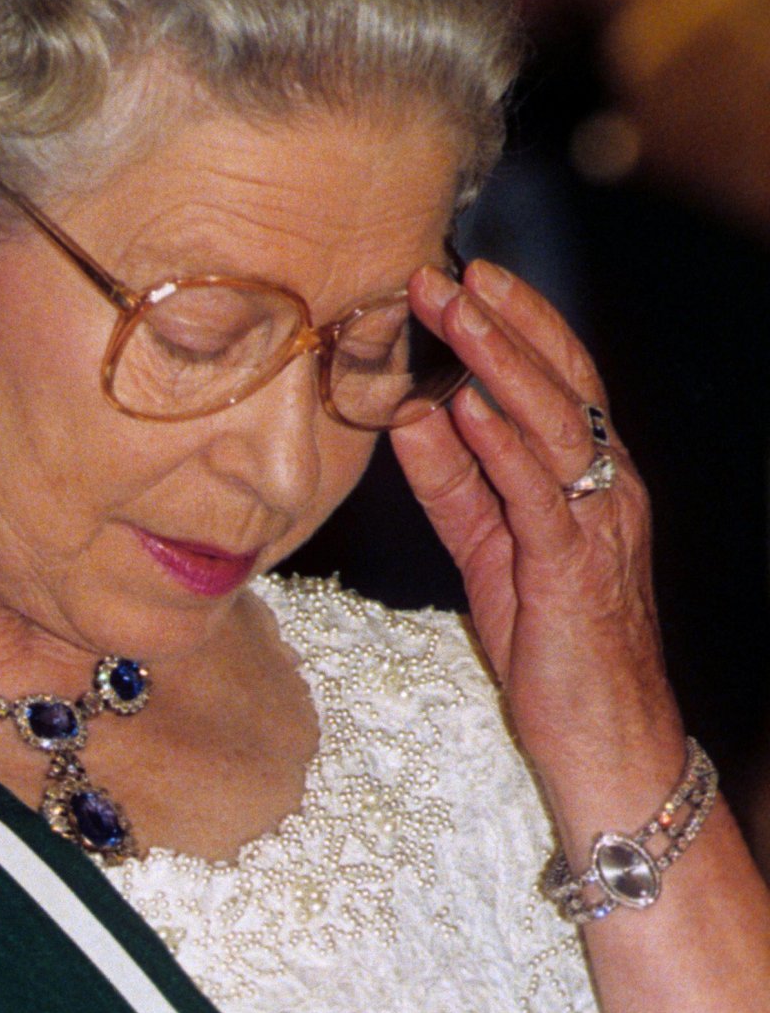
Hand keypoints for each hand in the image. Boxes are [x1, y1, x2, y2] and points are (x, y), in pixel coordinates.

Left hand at [393, 259, 684, 828]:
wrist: (602, 739)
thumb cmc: (550, 642)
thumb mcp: (487, 546)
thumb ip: (452, 481)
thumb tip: (410, 412)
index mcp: (586, 474)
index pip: (557, 377)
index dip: (514, 322)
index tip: (464, 274)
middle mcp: (602, 485)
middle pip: (558, 382)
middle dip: (501, 321)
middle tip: (445, 272)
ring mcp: (595, 523)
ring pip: (550, 423)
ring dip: (499, 362)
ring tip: (455, 313)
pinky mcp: (573, 569)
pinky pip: (537, 496)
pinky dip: (503, 447)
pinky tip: (470, 407)